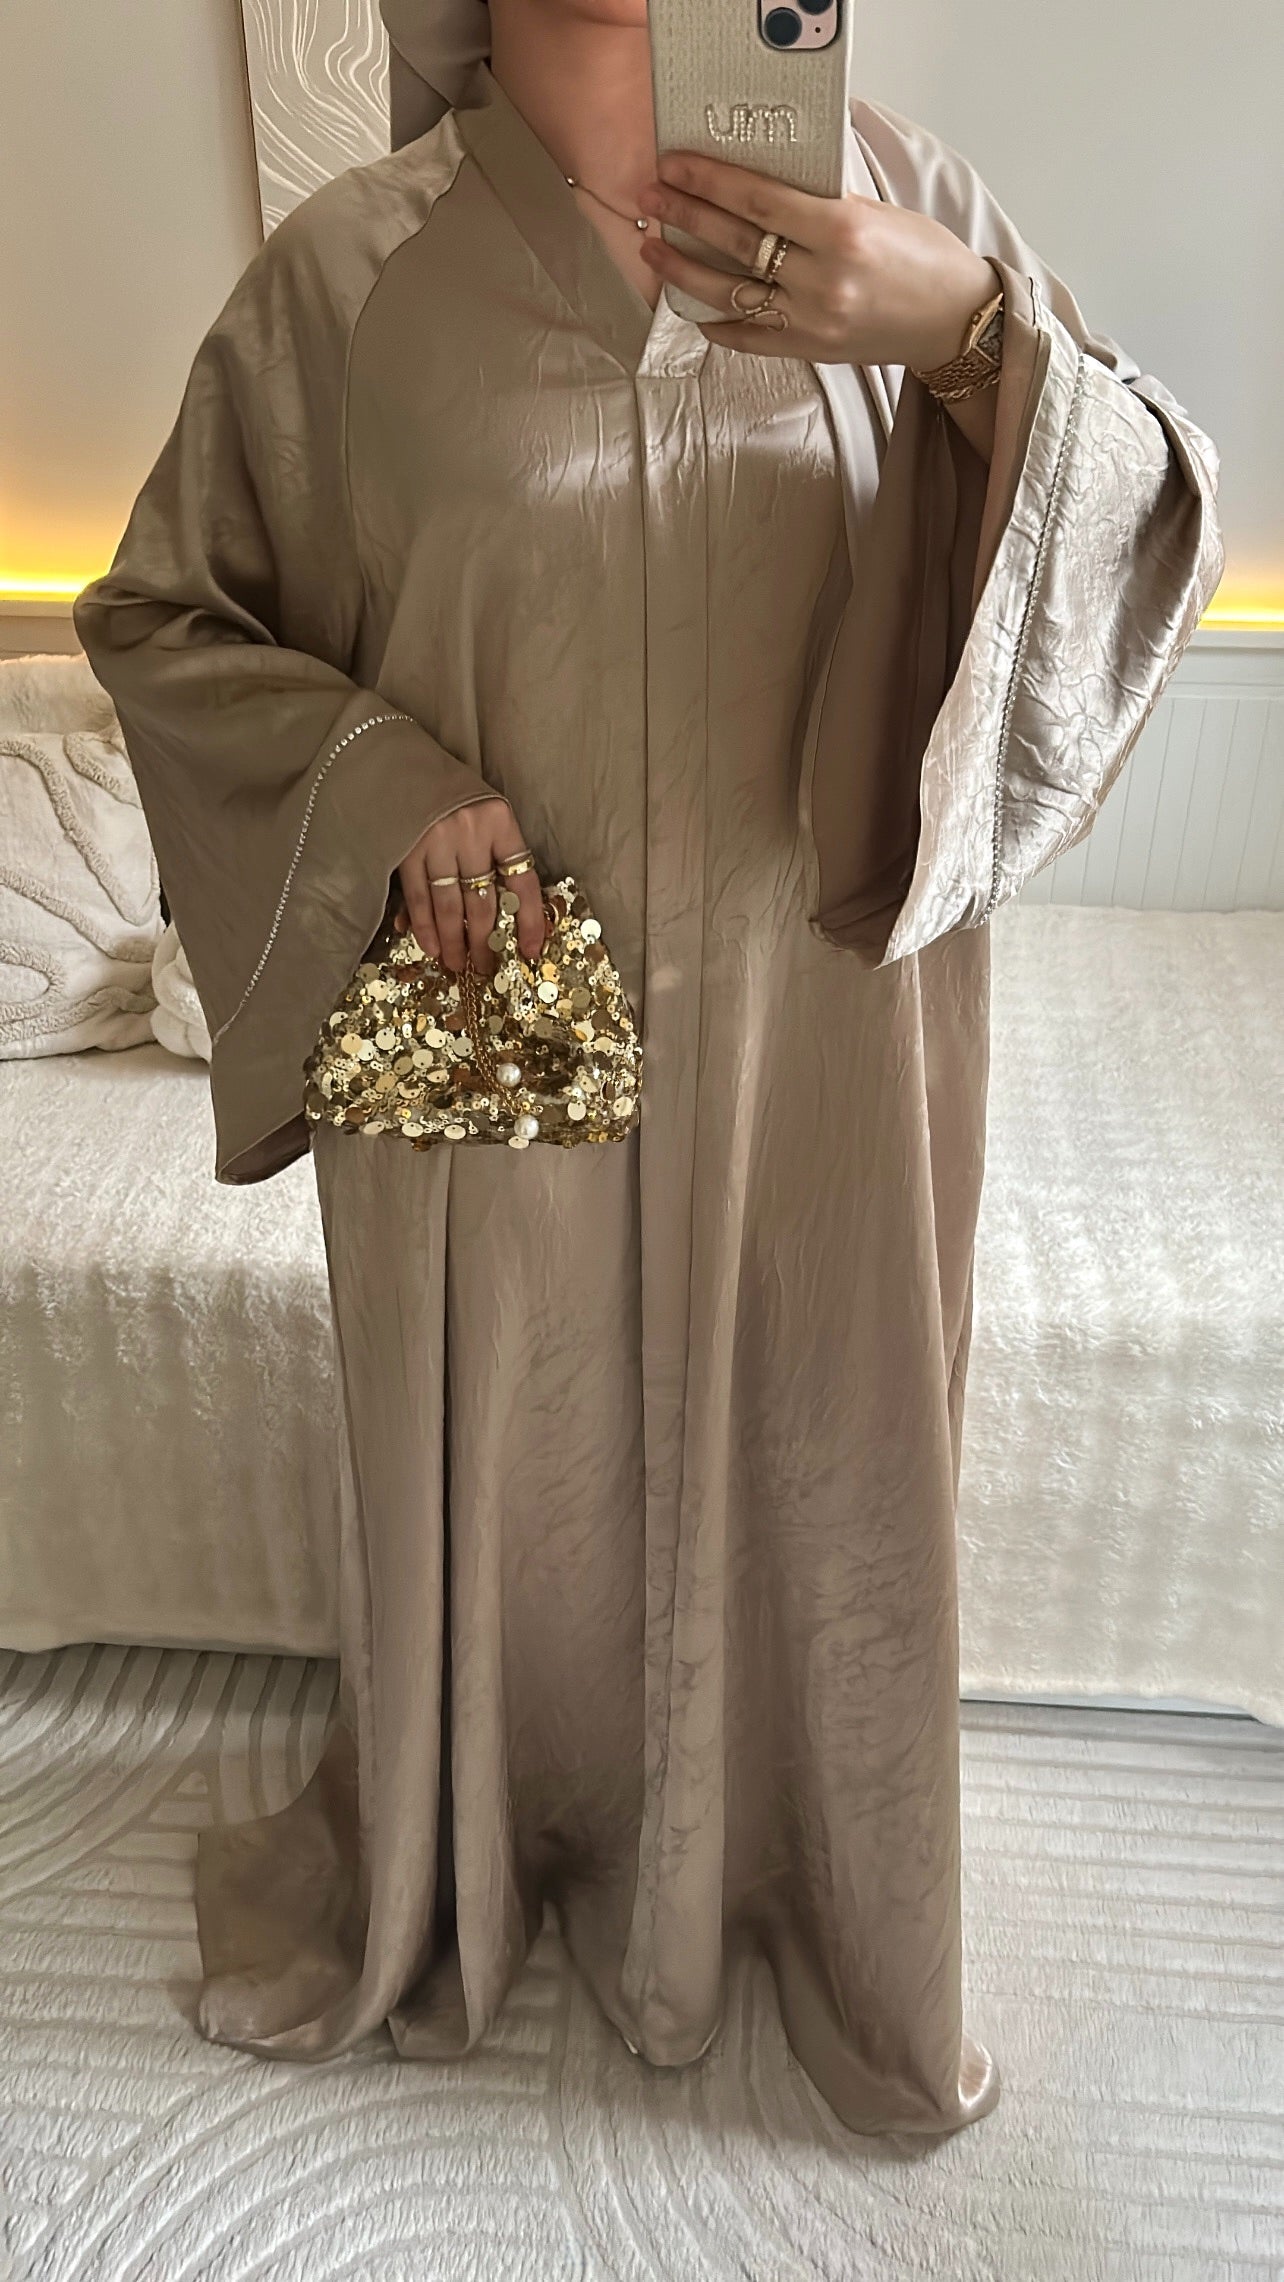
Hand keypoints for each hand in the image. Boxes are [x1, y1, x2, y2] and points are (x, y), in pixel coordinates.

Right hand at [396, 795, 546, 979]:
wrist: (399, 761)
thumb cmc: (449, 791)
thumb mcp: (484, 811)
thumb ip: (496, 853)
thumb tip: (507, 914)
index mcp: (501, 822)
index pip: (523, 881)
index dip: (529, 921)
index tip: (532, 951)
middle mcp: (472, 832)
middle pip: (484, 902)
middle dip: (486, 942)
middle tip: (485, 968)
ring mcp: (436, 841)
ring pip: (450, 906)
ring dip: (455, 942)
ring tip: (459, 965)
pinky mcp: (406, 849)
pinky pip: (420, 898)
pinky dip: (425, 927)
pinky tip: (432, 947)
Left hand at [637, 150, 998, 373]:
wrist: (953, 319)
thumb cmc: (924, 258)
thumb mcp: (876, 212)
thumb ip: (820, 203)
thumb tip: (763, 187)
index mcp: (842, 232)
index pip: (758, 201)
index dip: (710, 181)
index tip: (676, 165)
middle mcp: (822, 279)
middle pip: (736, 242)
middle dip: (686, 215)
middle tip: (652, 195)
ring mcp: (812, 320)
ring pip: (731, 292)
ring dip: (685, 269)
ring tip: (654, 247)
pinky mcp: (810, 349)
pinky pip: (749, 338)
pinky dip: (719, 323)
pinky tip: (694, 307)